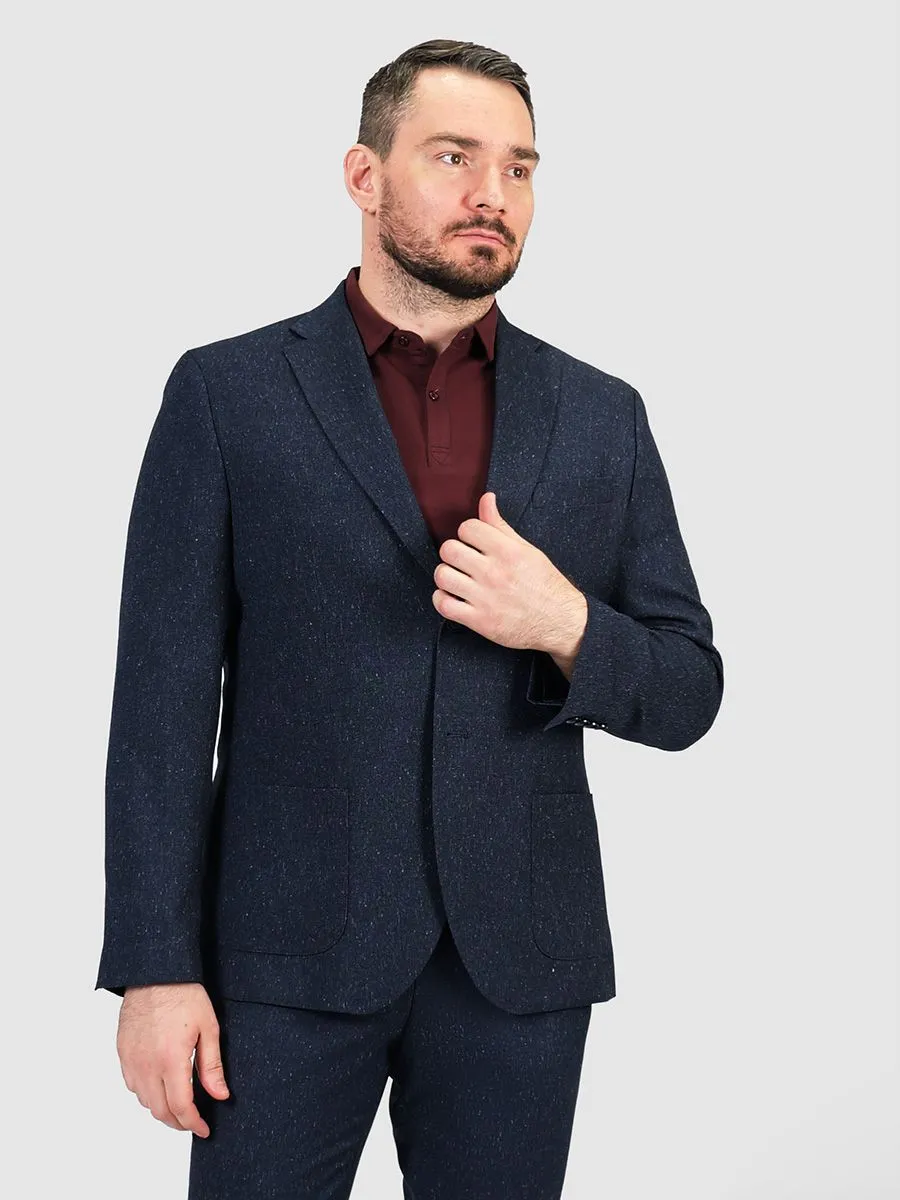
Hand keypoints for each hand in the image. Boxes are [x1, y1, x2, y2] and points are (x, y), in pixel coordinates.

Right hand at [116, 982, 228, 1137]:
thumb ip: (212, 1066)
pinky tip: (161, 1087)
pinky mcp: (122, 1053)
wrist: (154, 973)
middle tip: (193, 1122)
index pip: (181, 1107)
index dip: (193, 1124)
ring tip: (180, 1106)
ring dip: (162, 1109)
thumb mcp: (208, 1028)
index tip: (203, 1129)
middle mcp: (147, 1065)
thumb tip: (220, 1095)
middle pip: (160, 1111)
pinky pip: (133, 1085)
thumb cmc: (184, 995)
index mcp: (171, 1060)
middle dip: (178, 1122)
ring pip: (145, 1101)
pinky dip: (147, 1094)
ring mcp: (131, 1060)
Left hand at [432, 491, 586, 656]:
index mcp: (507, 552)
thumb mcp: (527, 549)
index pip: (467, 528)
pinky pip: (443, 605)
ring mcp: (485, 598)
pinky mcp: (480, 621)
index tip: (474, 543)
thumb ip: (500, 525)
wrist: (560, 621)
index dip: (468, 533)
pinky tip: (452, 596)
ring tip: (457, 578)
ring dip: (446, 575)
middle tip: (463, 560)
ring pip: (442, 576)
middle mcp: (494, 573)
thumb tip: (486, 498)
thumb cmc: (545, 584)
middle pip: (449, 550)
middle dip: (454, 552)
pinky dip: (441, 599)